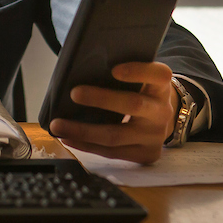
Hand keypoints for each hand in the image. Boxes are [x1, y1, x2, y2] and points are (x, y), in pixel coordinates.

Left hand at [48, 61, 176, 164]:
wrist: (163, 120)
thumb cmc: (142, 93)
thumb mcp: (143, 80)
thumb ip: (124, 73)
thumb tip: (82, 68)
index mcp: (161, 87)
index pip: (158, 75)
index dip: (138, 71)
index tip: (114, 70)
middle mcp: (161, 112)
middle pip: (133, 105)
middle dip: (101, 99)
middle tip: (74, 93)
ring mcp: (154, 136)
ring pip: (116, 136)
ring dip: (83, 131)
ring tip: (58, 125)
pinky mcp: (146, 154)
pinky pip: (112, 153)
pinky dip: (86, 146)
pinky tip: (68, 138)